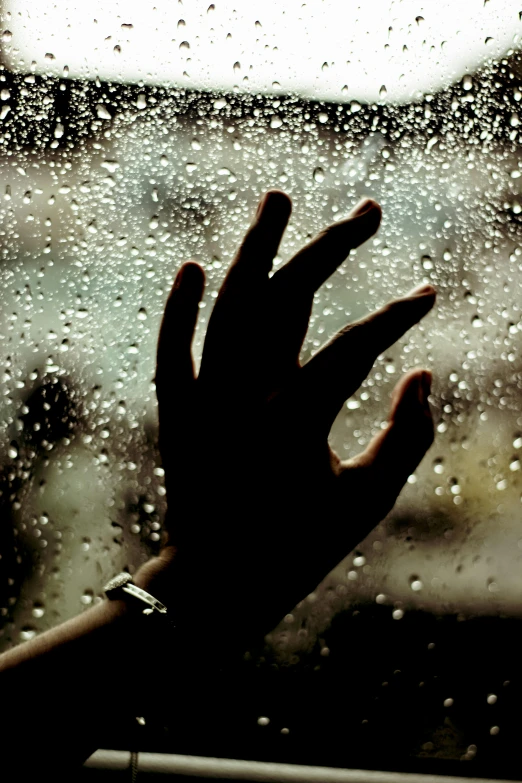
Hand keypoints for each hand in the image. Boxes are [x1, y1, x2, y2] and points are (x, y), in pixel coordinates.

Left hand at [139, 192, 435, 659]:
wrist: (217, 583)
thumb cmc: (297, 546)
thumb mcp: (366, 500)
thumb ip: (407, 437)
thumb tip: (427, 375)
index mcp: (296, 419)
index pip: (356, 346)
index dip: (397, 317)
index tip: (428, 296)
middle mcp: (245, 396)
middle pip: (288, 300)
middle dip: (331, 247)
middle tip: (368, 211)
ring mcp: (205, 398)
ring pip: (228, 305)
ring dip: (254, 247)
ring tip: (276, 198)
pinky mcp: (177, 409)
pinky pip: (173, 348)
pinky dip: (179, 308)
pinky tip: (192, 266)